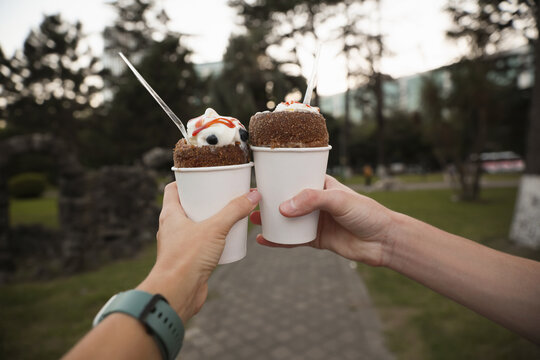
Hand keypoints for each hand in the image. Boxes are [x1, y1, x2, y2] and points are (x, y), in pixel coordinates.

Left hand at [138, 182, 260, 321]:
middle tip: (225, 193)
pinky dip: (215, 239)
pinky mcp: (189, 260)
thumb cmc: (186, 259)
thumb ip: (234, 210)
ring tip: (231, 213)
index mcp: (170, 215)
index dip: (188, 180)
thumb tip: (253, 194)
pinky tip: (230, 238)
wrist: (177, 294)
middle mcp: (172, 228)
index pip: (173, 189)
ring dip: (212, 220)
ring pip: (196, 226)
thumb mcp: (215, 228)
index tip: (204, 175)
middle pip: (188, 206)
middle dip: (206, 199)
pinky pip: (202, 243)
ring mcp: (180, 245)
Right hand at [250, 175, 393, 266]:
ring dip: (271, 220)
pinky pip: (293, 239)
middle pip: (288, 199)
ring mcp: (316, 221)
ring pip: (288, 220)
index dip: (280, 177)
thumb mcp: (339, 200)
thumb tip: (283, 208)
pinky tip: (264, 240)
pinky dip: (279, 240)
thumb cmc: (367, 213)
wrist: (383, 242)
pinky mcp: (316, 239)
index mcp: (322, 185)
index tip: (261, 178)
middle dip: (270, 200)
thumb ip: (312, 200)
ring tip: (252, 219)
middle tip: (251, 201)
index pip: (297, 177)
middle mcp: (317, 202)